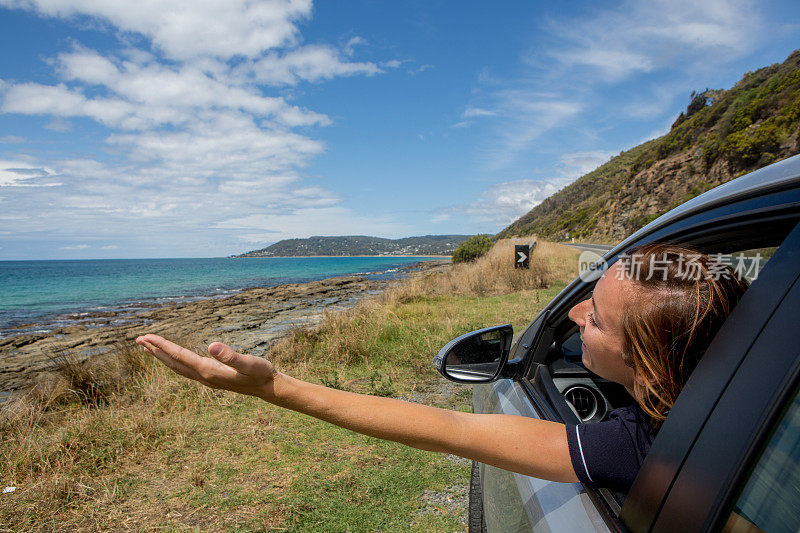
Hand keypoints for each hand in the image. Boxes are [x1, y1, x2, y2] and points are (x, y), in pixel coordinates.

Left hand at [135, 334, 277, 398]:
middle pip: (173, 363)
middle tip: (138, 339)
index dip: (162, 346)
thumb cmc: (261, 373)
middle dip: (155, 351)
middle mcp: (204, 377)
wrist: (268, 388)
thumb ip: (231, 355)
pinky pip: (186, 369)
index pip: (180, 356)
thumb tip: (211, 345)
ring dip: (162, 357)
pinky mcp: (211, 378)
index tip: (146, 337)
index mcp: (209, 371)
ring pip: (177, 367)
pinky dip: (174, 361)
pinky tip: (173, 357)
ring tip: (148, 347)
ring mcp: (206, 379)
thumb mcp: (249, 362)